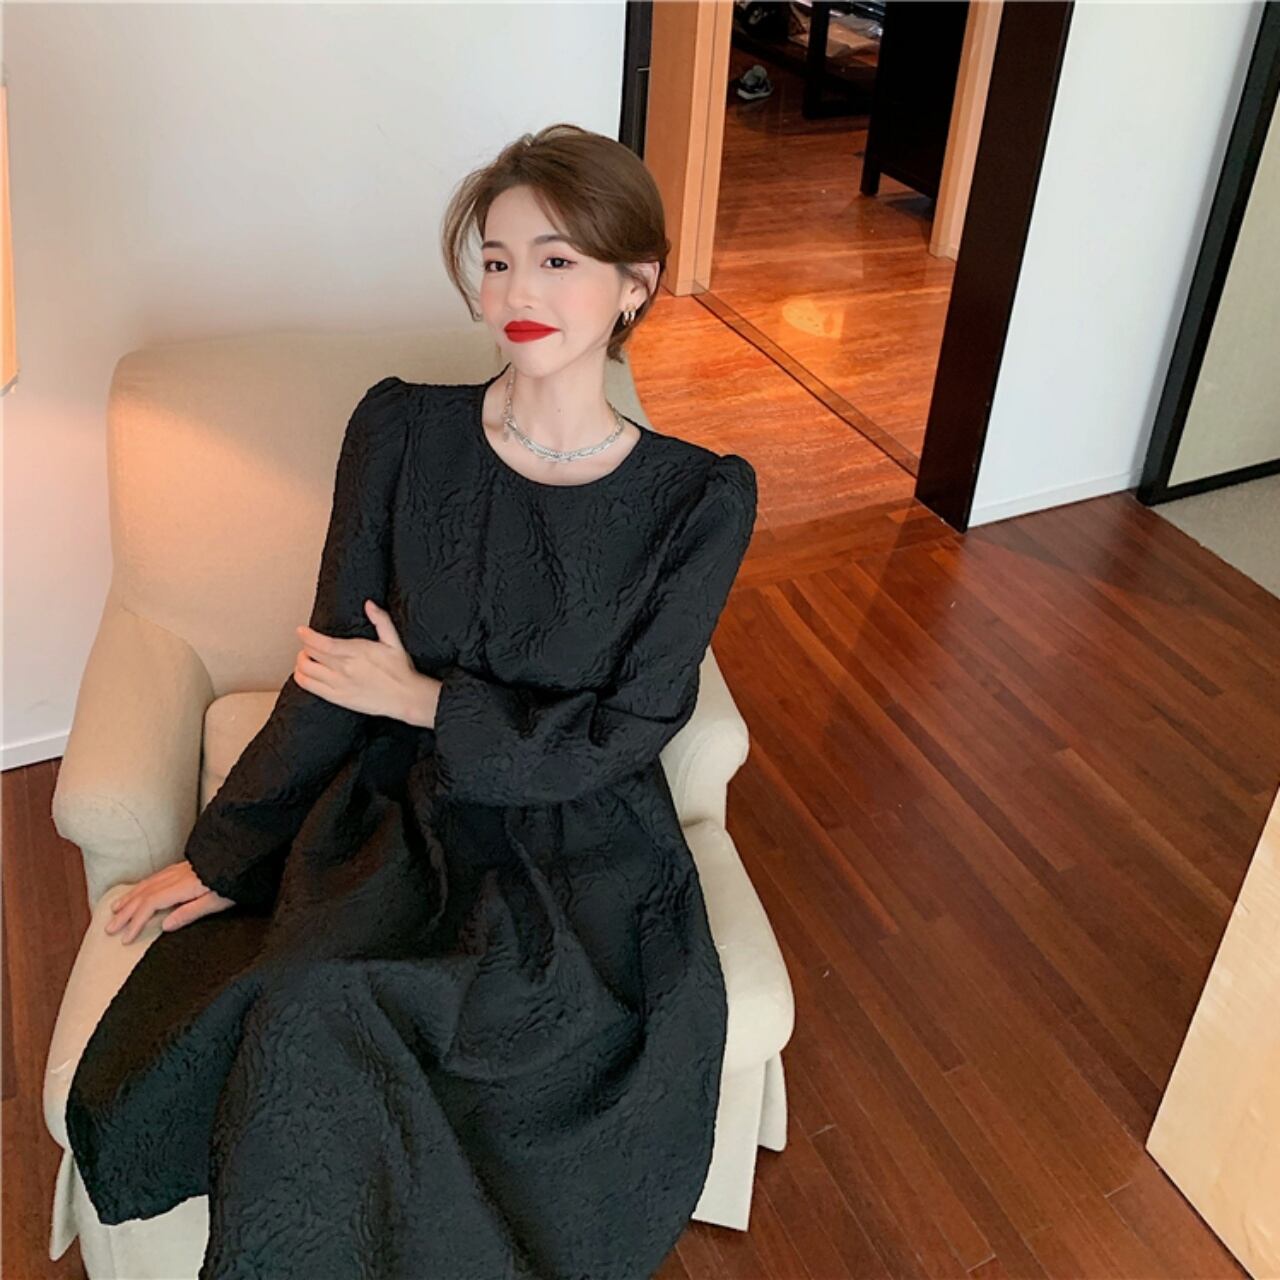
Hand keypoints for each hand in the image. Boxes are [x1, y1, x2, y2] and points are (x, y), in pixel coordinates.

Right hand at [105, 861, 233, 942]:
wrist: (243, 854)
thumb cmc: (234, 880)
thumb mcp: (217, 901)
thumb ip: (191, 912)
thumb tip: (165, 926)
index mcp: (182, 886)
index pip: (150, 905)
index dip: (135, 922)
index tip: (125, 938)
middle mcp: (175, 877)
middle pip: (143, 895)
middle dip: (124, 913)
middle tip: (109, 929)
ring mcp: (178, 870)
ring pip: (146, 884)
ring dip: (129, 898)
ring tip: (114, 910)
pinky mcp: (182, 867)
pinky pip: (154, 877)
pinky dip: (140, 886)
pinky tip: (136, 890)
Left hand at [295, 600, 422, 719]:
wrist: (406, 697)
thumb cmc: (400, 670)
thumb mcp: (394, 641)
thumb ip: (381, 620)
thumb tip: (369, 604)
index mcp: (356, 652)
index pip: (322, 643)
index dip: (307, 636)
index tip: (301, 630)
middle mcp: (345, 668)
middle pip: (311, 654)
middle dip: (305, 645)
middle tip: (308, 643)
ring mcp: (339, 684)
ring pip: (306, 670)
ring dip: (301, 661)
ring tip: (306, 657)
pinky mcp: (337, 698)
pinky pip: (310, 686)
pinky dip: (302, 678)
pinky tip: (305, 673)